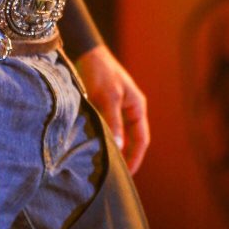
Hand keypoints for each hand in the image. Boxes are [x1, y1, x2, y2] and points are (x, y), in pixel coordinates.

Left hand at [77, 44, 149, 174]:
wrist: (87, 52)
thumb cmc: (101, 72)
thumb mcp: (107, 97)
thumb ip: (114, 122)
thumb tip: (120, 148)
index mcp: (137, 107)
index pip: (141, 140)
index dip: (135, 158)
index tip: (127, 175)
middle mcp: (131, 109)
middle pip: (132, 140)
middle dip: (126, 157)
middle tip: (115, 176)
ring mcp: (119, 108)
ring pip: (120, 135)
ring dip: (115, 148)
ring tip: (105, 166)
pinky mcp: (106, 106)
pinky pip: (109, 128)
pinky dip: (105, 138)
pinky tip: (96, 148)